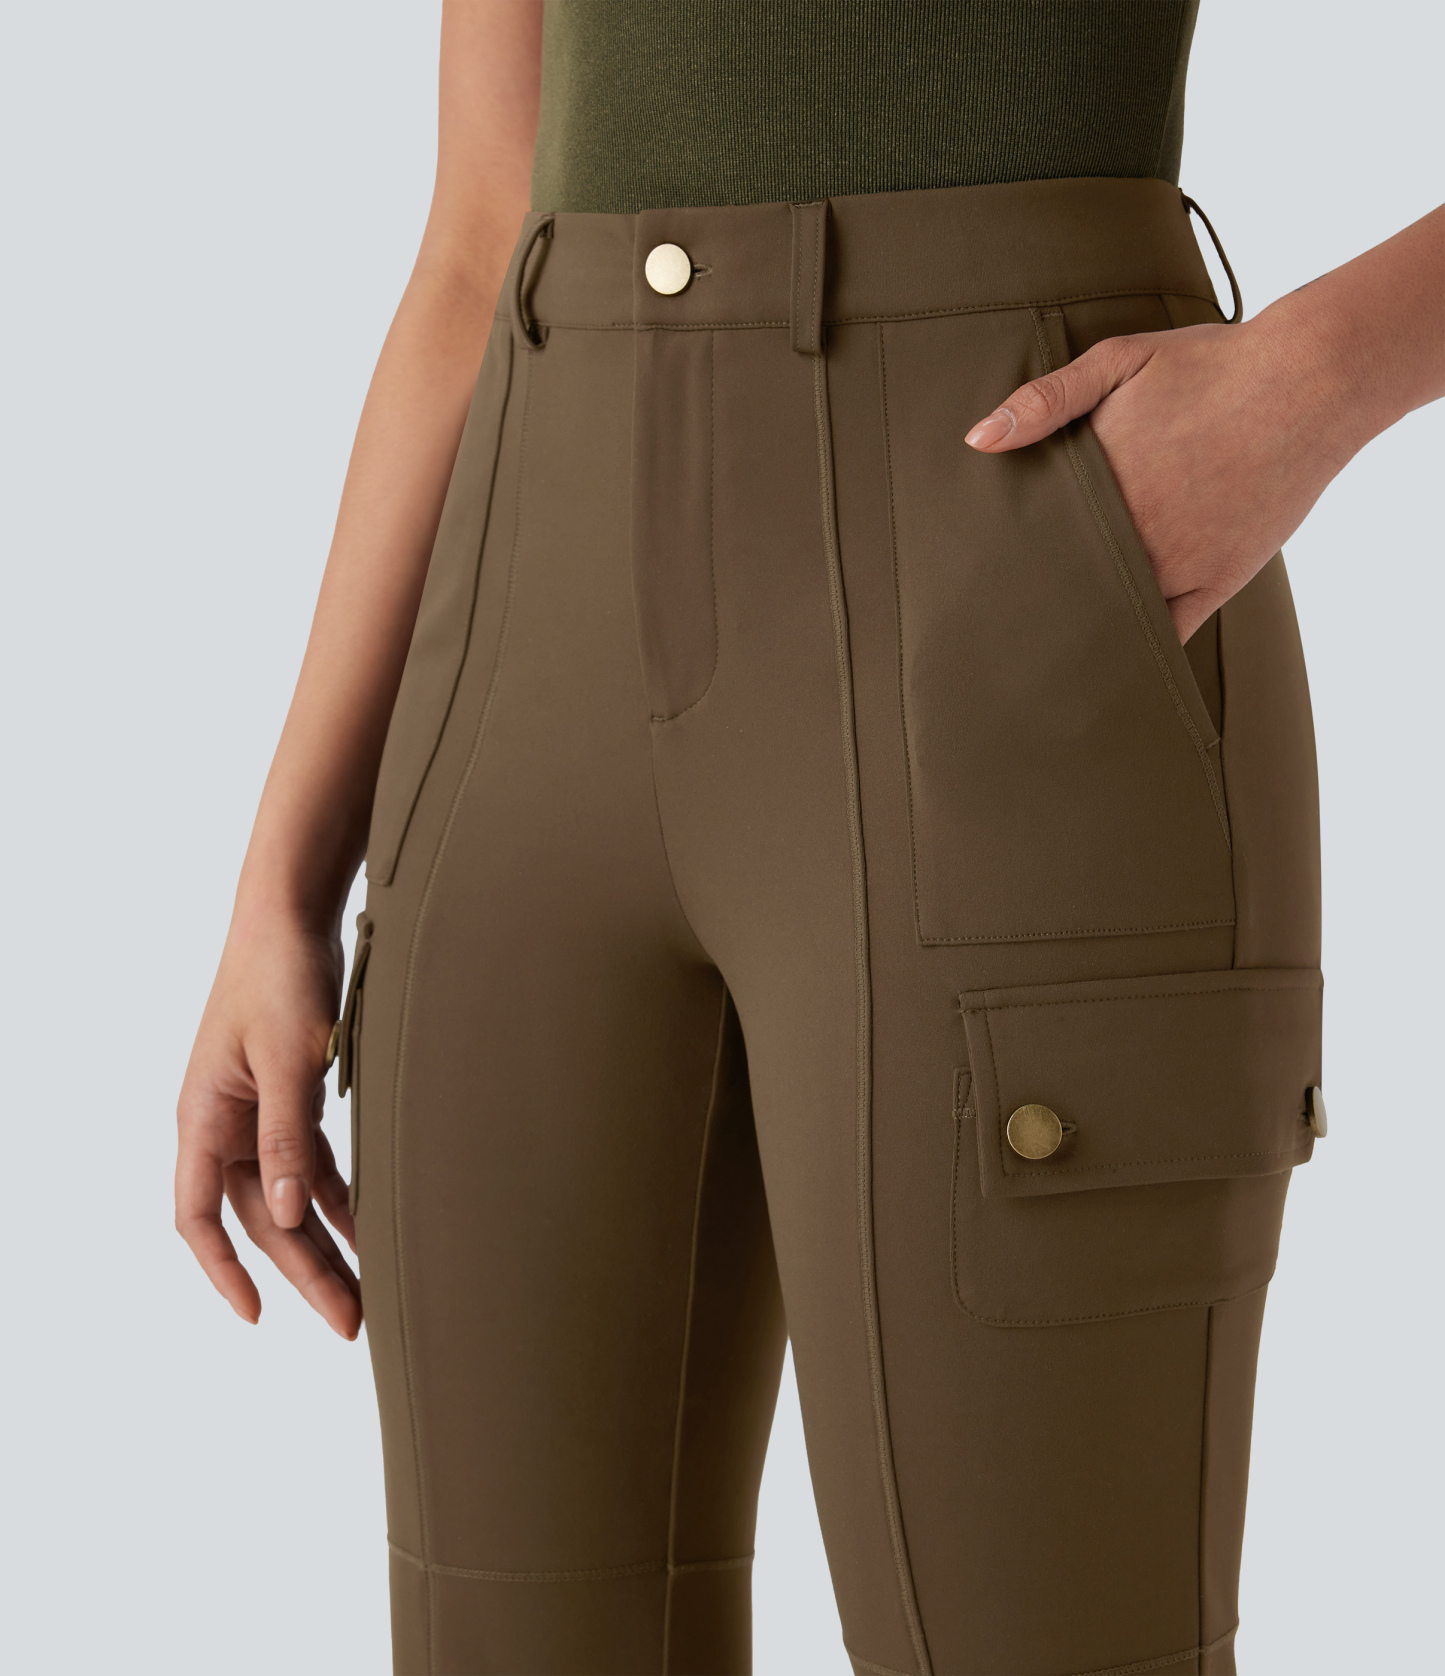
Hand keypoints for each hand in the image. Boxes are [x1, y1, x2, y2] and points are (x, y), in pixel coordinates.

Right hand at [175, 913, 360, 1337]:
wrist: (294, 915)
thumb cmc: (279, 975)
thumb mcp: (287, 1058)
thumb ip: (287, 1135)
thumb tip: (286, 1213)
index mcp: (204, 1119)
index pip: (198, 1217)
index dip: (223, 1272)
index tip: (257, 1316)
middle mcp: (224, 1125)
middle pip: (259, 1219)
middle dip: (303, 1272)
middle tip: (349, 1320)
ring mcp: (258, 1113)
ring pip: (291, 1197)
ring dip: (327, 1241)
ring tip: (368, 1290)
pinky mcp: (293, 1097)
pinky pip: (313, 1164)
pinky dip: (341, 1196)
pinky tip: (372, 1228)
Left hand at [963, 316, 1337, 643]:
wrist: (1310, 379)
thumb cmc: (1214, 364)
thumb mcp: (1120, 360)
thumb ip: (1046, 400)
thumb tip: (978, 439)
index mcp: (1097, 483)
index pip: (1031, 539)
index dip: (1003, 559)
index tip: (974, 579)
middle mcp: (1130, 531)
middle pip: (1064, 582)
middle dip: (1032, 601)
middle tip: (993, 628)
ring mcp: (1174, 562)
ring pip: (1108, 613)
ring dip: (1077, 630)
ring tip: (1035, 661)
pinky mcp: (1216, 580)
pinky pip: (1167, 634)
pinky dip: (1137, 651)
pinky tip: (1108, 668)